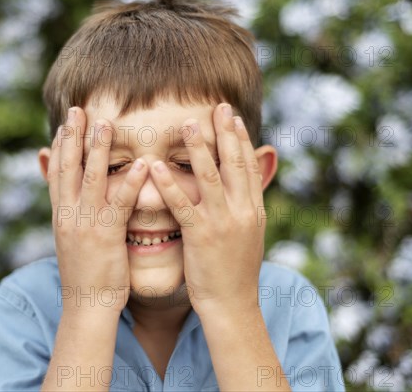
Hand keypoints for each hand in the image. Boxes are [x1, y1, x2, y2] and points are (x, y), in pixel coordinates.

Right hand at [46, 107, 148, 314]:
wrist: (86, 305)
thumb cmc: (84, 272)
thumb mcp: (70, 239)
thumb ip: (70, 213)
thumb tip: (69, 199)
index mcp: (61, 215)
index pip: (58, 174)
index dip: (61, 146)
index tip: (65, 122)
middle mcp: (69, 215)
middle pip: (69, 169)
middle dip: (73, 137)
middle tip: (78, 110)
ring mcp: (86, 225)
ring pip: (91, 179)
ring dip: (98, 150)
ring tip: (106, 124)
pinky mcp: (106, 236)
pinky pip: (120, 204)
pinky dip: (129, 183)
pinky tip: (141, 165)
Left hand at [149, 103, 265, 315]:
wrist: (233, 305)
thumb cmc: (236, 272)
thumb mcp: (249, 235)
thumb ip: (245, 207)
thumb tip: (245, 188)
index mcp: (254, 209)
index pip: (248, 167)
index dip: (241, 140)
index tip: (233, 117)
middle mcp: (242, 211)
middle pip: (234, 164)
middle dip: (226, 133)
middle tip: (218, 106)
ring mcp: (224, 222)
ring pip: (211, 178)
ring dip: (198, 149)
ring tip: (187, 124)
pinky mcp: (202, 236)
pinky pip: (184, 205)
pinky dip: (170, 184)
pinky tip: (157, 167)